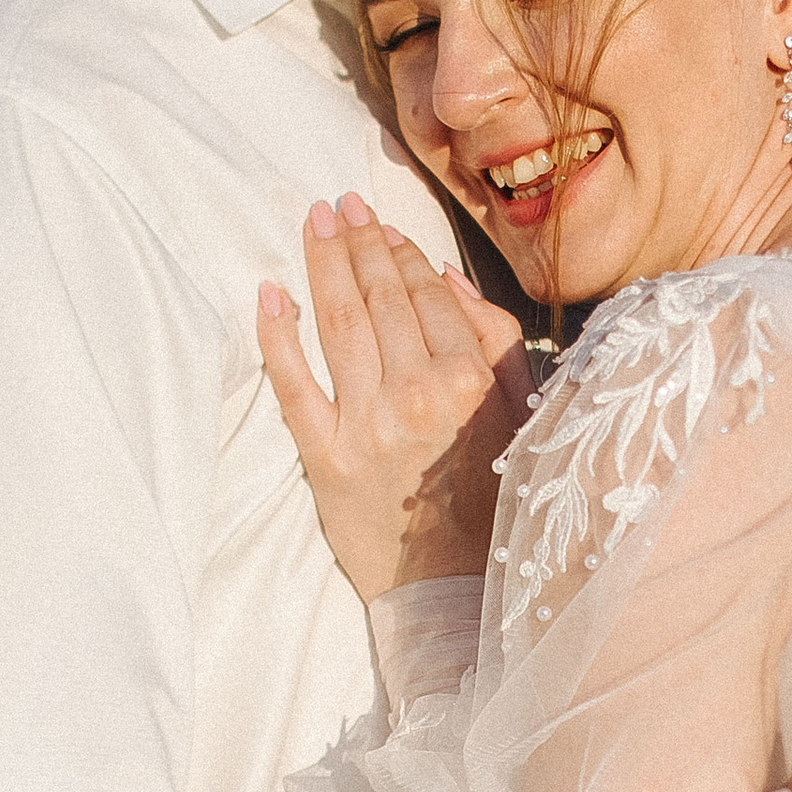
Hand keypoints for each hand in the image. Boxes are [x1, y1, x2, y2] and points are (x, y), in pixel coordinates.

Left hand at [257, 194, 530, 597]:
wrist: (455, 587)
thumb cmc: (496, 499)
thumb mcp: (521, 415)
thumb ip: (493, 342)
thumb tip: (445, 279)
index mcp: (470, 383)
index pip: (428, 296)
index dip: (401, 252)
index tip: (383, 224)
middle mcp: (417, 396)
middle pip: (379, 299)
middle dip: (358, 242)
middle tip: (339, 204)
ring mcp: (366, 426)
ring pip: (338, 324)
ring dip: (322, 265)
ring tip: (313, 224)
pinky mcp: (325, 458)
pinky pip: (292, 385)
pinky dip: (278, 335)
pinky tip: (270, 295)